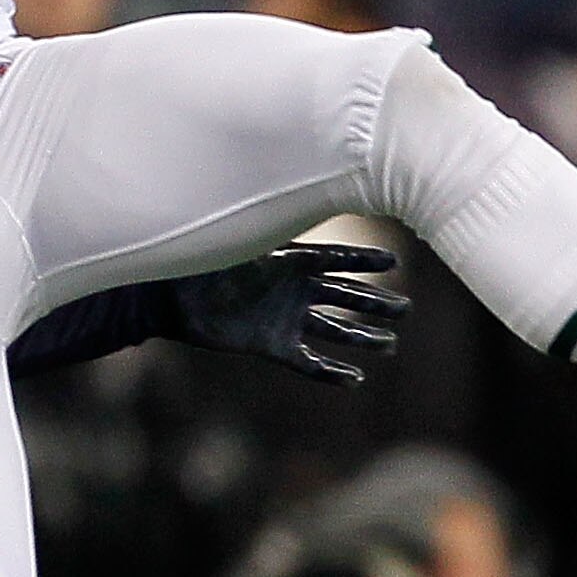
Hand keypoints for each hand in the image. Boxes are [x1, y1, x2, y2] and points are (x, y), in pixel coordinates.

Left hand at [161, 243, 404, 384]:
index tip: (394, 263)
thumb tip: (289, 197)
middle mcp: (292, 290)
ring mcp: (284, 319)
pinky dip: (330, 372)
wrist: (170, 298)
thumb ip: (268, 233)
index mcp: (289, 261)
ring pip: (334, 330)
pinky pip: (308, 362)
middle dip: (375, 303)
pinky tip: (355, 379)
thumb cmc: (202, 263)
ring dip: (362, 338)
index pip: (336, 259)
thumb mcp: (238, 244)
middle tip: (406, 310)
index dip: (364, 262)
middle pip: (344, 297)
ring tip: (390, 344)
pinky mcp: (271, 346)